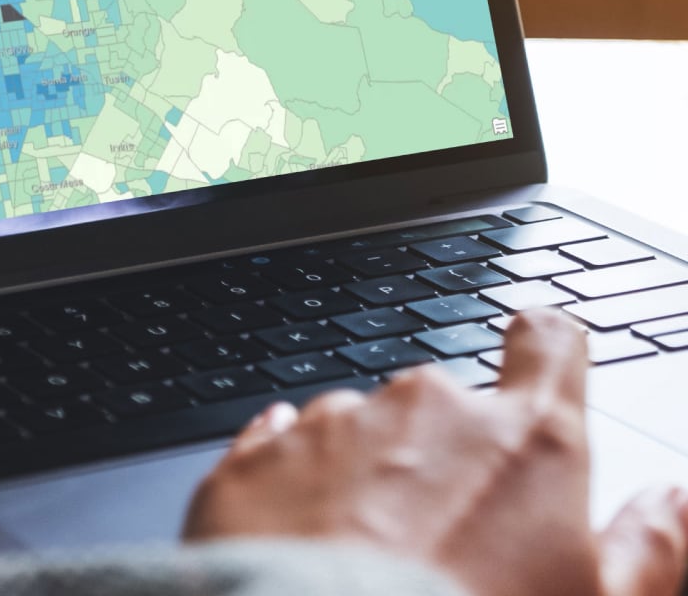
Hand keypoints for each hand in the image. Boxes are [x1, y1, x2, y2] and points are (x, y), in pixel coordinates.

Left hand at [184, 310, 687, 595]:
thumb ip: (650, 551)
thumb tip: (674, 503)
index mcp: (521, 442)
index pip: (549, 343)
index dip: (546, 350)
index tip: (537, 364)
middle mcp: (427, 409)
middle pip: (445, 408)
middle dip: (442, 458)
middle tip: (436, 545)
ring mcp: (335, 422)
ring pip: (362, 432)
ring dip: (365, 479)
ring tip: (364, 564)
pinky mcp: (260, 453)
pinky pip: (285, 450)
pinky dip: (298, 489)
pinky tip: (305, 547)